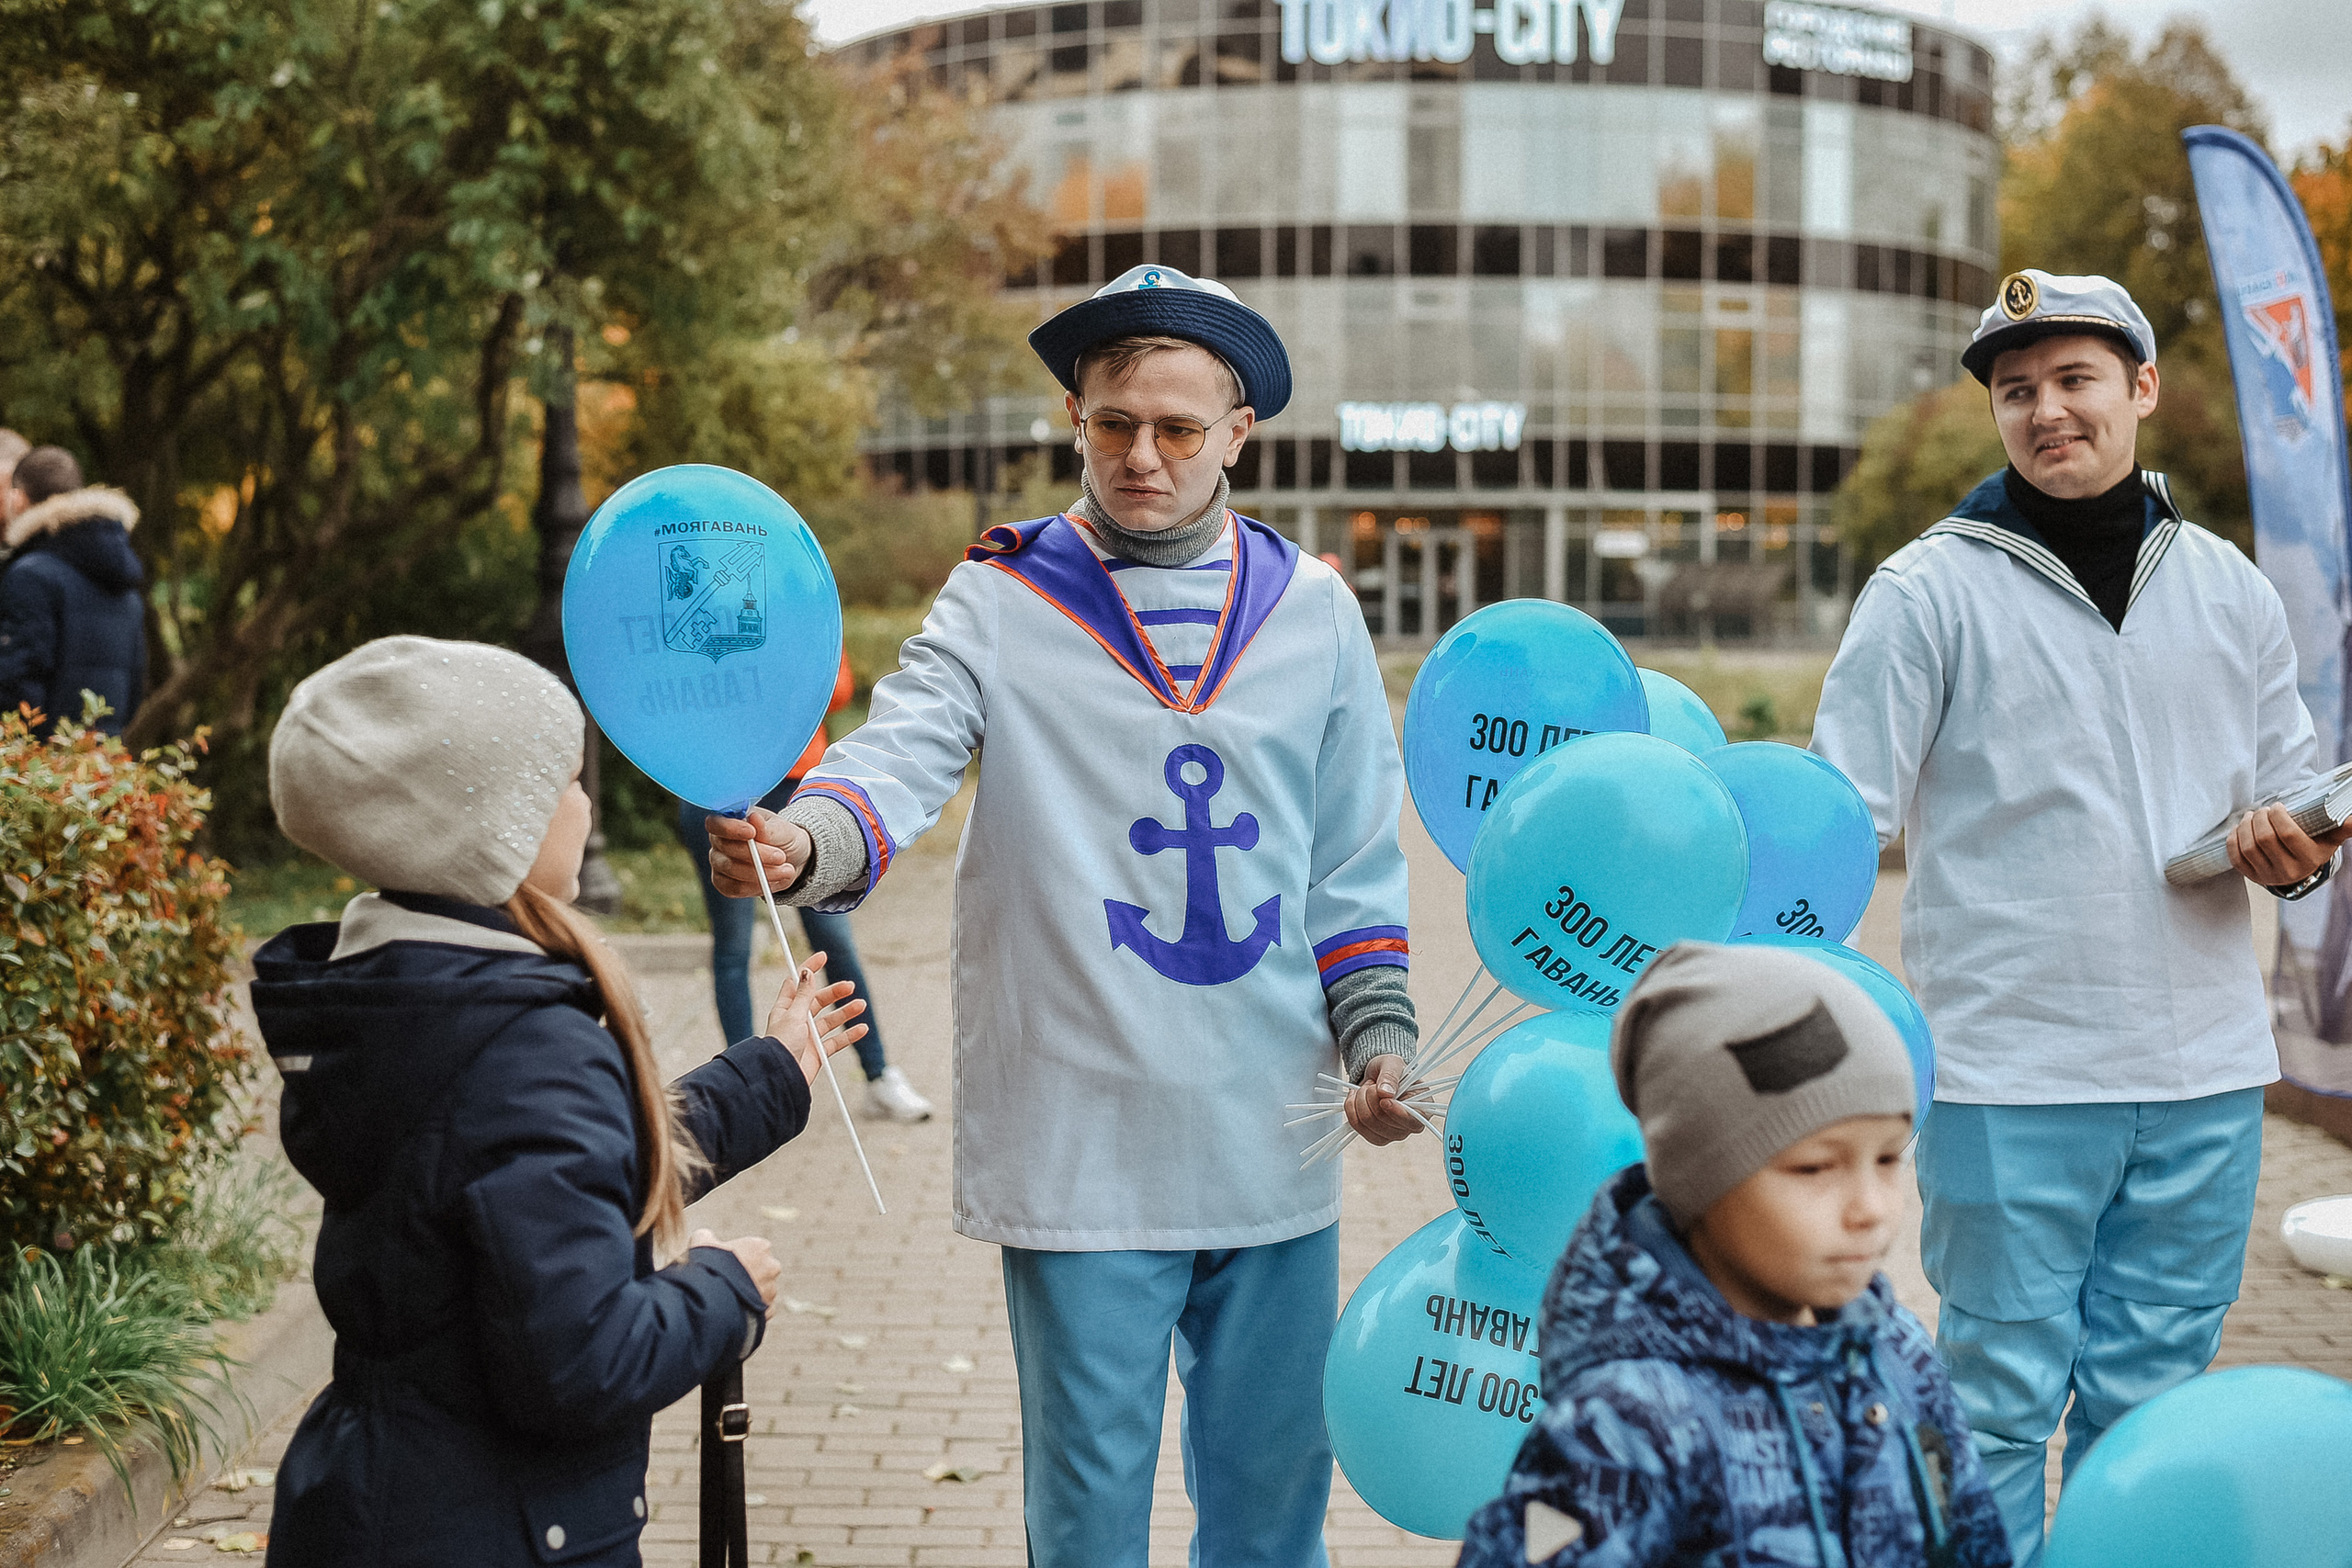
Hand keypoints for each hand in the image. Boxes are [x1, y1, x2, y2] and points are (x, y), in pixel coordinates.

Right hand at [688, 1229, 780, 1317]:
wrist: (711, 1302)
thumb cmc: (708, 1269)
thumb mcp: (701, 1244)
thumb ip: (705, 1236)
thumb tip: (704, 1236)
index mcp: (760, 1247)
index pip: (754, 1248)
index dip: (737, 1255)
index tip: (725, 1262)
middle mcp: (771, 1267)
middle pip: (761, 1268)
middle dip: (747, 1274)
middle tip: (726, 1281)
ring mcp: (771, 1290)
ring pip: (762, 1290)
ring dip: (749, 1293)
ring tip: (728, 1298)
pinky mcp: (768, 1310)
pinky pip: (761, 1309)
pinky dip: (751, 1311)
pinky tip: (736, 1311)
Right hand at [706, 807, 811, 899]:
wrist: (791, 859)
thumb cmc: (782, 837)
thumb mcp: (782, 830)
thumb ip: (767, 828)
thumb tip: (754, 818)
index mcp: (728, 821)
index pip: (716, 823)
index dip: (730, 828)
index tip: (752, 833)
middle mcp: (718, 842)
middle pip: (725, 848)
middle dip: (756, 854)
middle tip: (781, 857)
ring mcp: (719, 863)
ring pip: (731, 869)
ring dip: (762, 872)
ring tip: (787, 870)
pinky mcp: (724, 884)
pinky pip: (735, 887)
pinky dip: (758, 886)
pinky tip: (776, 880)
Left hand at [766, 951, 866, 1084]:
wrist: (781, 1077)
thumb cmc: (781, 1046)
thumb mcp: (793, 1016)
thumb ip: (804, 995)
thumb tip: (807, 972)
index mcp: (786, 1008)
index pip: (798, 982)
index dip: (809, 969)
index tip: (823, 956)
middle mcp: (797, 1020)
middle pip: (818, 1000)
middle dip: (834, 992)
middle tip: (850, 986)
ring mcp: (808, 1036)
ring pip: (831, 1019)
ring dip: (846, 1012)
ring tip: (861, 1006)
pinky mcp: (818, 1052)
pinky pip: (837, 1040)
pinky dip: (849, 1034)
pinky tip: (861, 1029)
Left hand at [1345, 1054, 1424, 1145]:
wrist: (1377, 1077)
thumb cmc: (1390, 1070)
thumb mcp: (1392, 1063)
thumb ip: (1390, 1075)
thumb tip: (1385, 1093)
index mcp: (1423, 1109)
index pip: (1413, 1121)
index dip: (1396, 1112)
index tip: (1384, 1100)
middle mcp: (1409, 1125)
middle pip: (1383, 1121)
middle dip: (1370, 1097)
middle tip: (1372, 1084)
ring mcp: (1392, 1134)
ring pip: (1367, 1124)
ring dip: (1359, 1101)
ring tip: (1365, 1089)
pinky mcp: (1375, 1136)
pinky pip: (1357, 1127)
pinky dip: (1351, 1109)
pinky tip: (1355, 1098)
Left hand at [2226, 803, 2351, 887]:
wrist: (2300, 869)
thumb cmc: (2314, 845)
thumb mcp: (2330, 837)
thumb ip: (2343, 827)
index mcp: (2309, 859)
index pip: (2288, 834)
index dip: (2278, 816)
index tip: (2277, 806)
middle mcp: (2289, 871)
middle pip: (2265, 839)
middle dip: (2260, 818)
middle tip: (2262, 809)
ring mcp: (2269, 876)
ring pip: (2248, 848)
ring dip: (2245, 827)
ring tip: (2250, 816)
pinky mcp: (2252, 878)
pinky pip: (2236, 859)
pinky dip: (2233, 840)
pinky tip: (2239, 829)